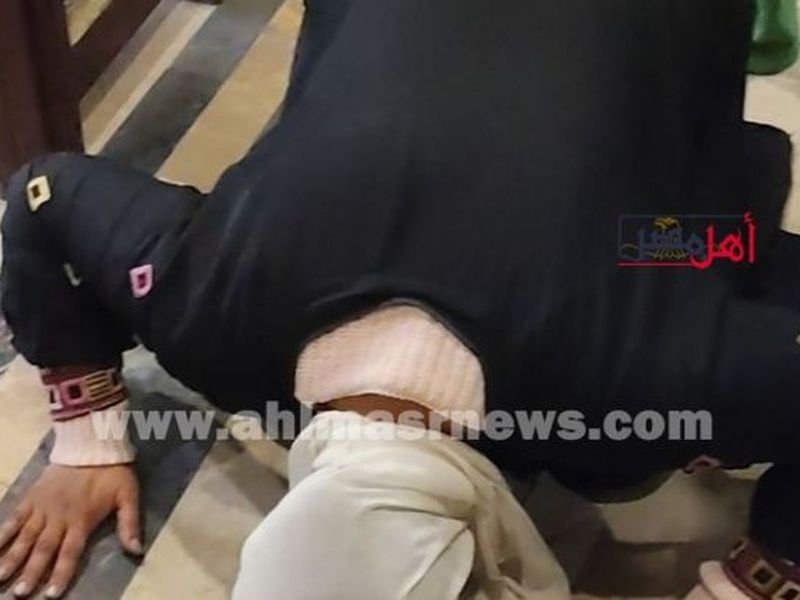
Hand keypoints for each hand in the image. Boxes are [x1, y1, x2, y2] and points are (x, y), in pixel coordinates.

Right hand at [0, 464, 140, 597]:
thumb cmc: (112, 473)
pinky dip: (3, 533)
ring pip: (25, 537)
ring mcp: (42, 507)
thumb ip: (130, 524)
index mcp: (82, 519)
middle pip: (43, 549)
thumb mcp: (128, 496)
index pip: (70, 552)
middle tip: (17, 594)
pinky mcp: (32, 497)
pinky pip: (15, 517)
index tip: (50, 595)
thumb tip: (136, 550)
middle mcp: (59, 517)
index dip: (60, 573)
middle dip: (30, 573)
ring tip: (0, 577)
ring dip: (12, 558)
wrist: (91, 445)